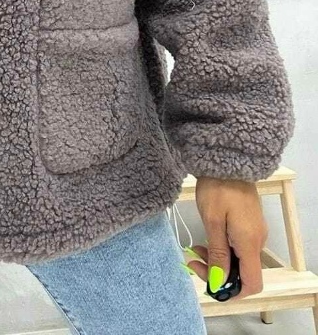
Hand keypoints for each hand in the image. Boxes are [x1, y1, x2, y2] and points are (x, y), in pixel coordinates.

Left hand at [185, 176, 267, 300]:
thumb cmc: (217, 187)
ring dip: (217, 260)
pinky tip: (206, 241)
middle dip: (218, 273)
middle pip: (243, 272)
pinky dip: (222, 248)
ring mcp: (254, 231)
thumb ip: (218, 253)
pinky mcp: (248, 223)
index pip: (252, 283)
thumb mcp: (213, 221)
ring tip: (195, 250)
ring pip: (238, 259)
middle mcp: (257, 240)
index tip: (210, 283)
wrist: (226, 159)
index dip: (232, 291)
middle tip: (193, 262)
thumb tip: (219, 281)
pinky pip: (238, 246)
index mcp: (250, 243)